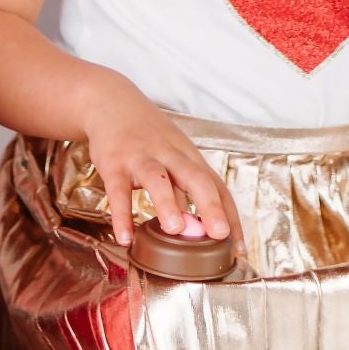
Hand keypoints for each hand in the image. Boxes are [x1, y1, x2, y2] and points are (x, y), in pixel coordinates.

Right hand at [83, 79, 241, 250]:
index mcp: (188, 156)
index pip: (216, 185)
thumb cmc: (147, 135)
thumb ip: (183, 189)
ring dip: (167, 203)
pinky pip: (118, 191)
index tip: (238, 247)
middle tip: (219, 234)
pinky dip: (122, 214)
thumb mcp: (172, 154)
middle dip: (210, 205)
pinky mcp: (113, 164)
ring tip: (174, 229)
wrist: (110, 102)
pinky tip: (125, 237)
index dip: (229, 216)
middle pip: (195, 177)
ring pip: (157, 179)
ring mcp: (140, 158)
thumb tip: (199, 228)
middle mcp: (168, 155)